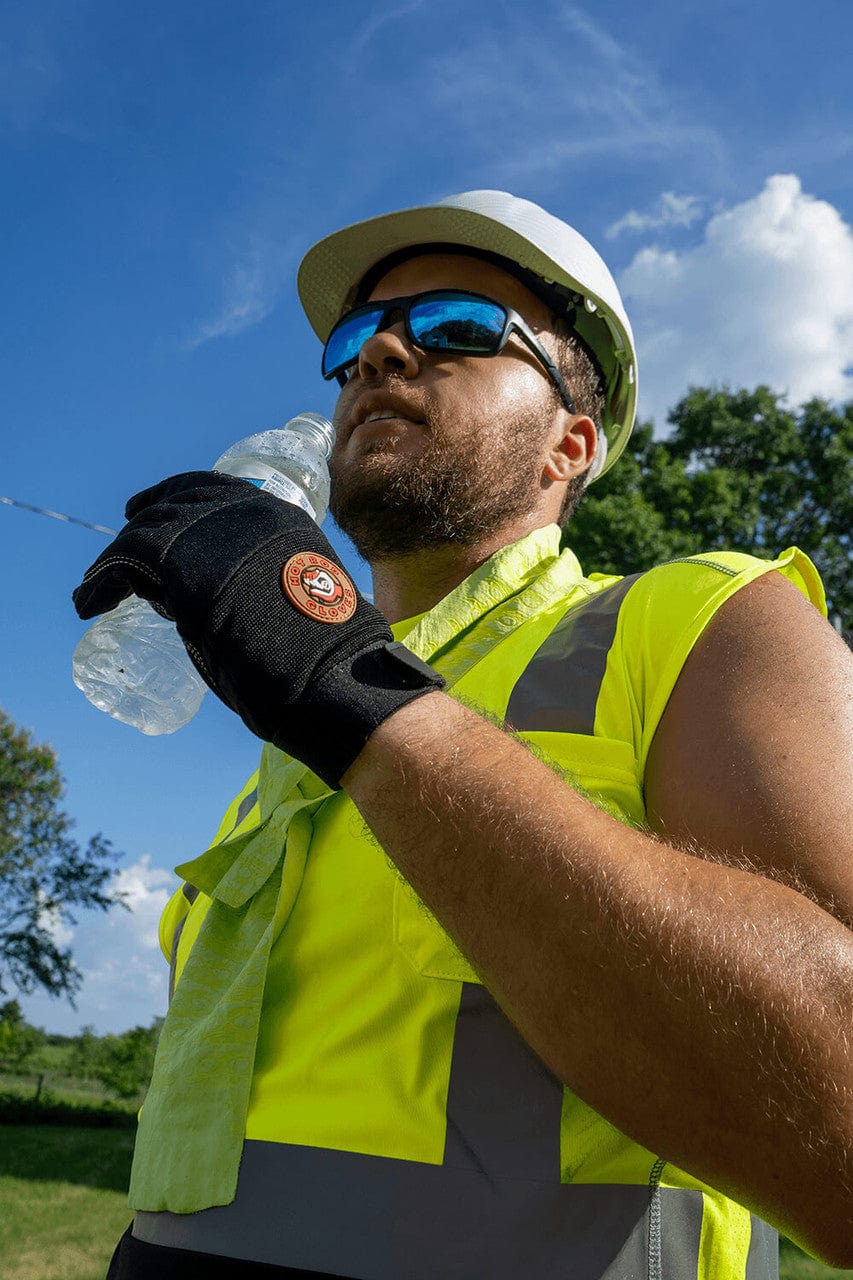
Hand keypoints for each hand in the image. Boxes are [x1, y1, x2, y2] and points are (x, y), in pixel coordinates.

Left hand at [72, 471, 442, 785]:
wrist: (330, 671)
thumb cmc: (327, 657)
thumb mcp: (302, 597)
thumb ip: (271, 587)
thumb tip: (241, 608)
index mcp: (281, 516)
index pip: (217, 489)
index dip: (179, 497)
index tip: (154, 512)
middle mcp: (247, 512)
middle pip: (177, 498)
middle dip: (144, 518)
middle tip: (120, 544)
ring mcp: (214, 532)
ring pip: (147, 527)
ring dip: (117, 557)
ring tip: (98, 589)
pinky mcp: (180, 561)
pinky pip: (123, 558)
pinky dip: (100, 581)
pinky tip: (88, 604)